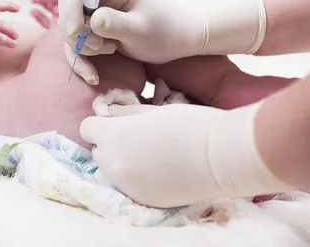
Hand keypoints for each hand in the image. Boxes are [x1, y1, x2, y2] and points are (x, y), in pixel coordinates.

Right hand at [58, 0, 265, 81]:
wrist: (182, 38)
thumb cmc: (169, 30)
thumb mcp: (143, 30)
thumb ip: (117, 24)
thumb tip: (93, 20)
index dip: (73, 8)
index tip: (77, 32)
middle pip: (68, 2)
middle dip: (74, 28)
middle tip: (97, 47)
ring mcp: (98, 7)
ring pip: (69, 23)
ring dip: (80, 43)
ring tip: (109, 50)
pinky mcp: (96, 25)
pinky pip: (77, 40)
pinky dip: (80, 57)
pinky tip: (93, 75)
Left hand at [80, 102, 290, 207]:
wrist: (223, 156)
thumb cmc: (190, 124)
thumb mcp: (153, 110)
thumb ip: (127, 114)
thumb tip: (111, 113)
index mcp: (113, 135)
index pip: (87, 129)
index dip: (100, 125)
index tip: (115, 124)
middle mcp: (112, 162)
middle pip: (97, 152)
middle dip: (110, 145)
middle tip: (134, 141)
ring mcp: (126, 185)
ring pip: (109, 173)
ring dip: (119, 165)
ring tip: (145, 158)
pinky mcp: (142, 200)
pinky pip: (127, 189)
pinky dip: (135, 181)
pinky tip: (157, 173)